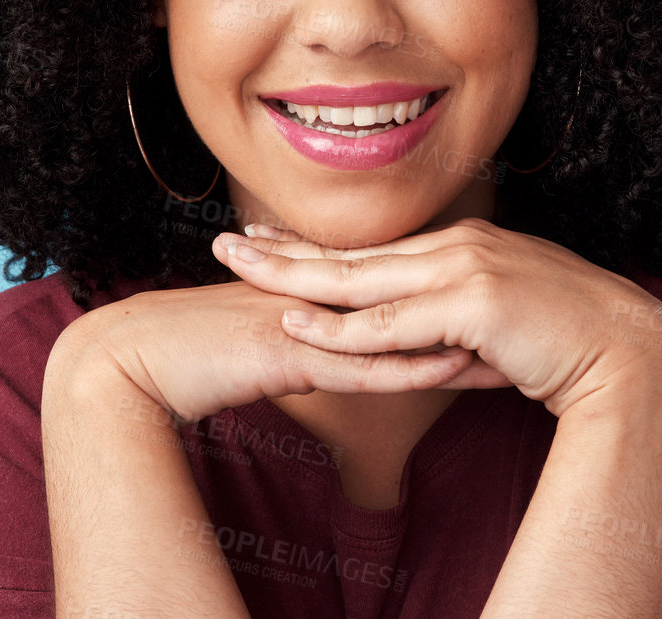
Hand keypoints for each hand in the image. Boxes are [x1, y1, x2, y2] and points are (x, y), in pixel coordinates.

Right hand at [50, 277, 484, 427]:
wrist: (131, 355)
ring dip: (454, 339)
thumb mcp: (261, 346)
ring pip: (395, 328)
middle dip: (468, 313)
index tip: (501, 311)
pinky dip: (408, 366)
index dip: (447, 300)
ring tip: (512, 349)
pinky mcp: (287, 350)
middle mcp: (317, 297)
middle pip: (409, 300)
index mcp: (315, 292)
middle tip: (530, 320)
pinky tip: (451, 369)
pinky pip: (359, 363)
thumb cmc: (190, 355)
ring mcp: (305, 319)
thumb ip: (303, 343)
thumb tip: (336, 353)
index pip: (395, 293)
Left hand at [211, 218, 661, 419]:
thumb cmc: (570, 345)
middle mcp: (459, 246)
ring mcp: (467, 268)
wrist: (633, 353)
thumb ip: (456, 327)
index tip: (267, 240)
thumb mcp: (502, 324)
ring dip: (295, 281)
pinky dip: (341, 329)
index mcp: (463, 246)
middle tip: (225, 243)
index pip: (373, 249)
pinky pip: (394, 326)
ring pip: (362, 282)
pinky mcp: (476, 302)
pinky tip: (299, 325)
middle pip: (353, 253)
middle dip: (285, 250)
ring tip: (242, 276)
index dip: (315, 247)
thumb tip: (423, 347)